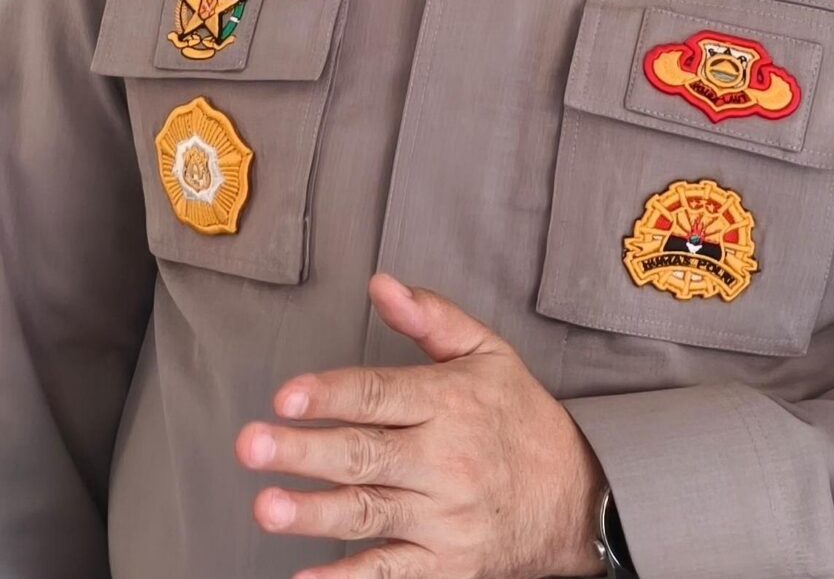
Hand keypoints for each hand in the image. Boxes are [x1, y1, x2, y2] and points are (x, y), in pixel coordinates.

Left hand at [236, 273, 605, 578]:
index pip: (380, 394)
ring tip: (268, 507)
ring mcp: (444, 517)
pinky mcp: (446, 564)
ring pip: (370, 512)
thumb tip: (381, 284)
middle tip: (252, 444)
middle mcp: (445, 460)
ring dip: (315, 512)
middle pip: (365, 454)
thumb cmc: (521, 420)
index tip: (285, 396)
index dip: (331, 394)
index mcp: (449, 403)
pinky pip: (392, 573)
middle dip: (304, 451)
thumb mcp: (489, 355)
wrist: (581, 497)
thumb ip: (432, 318)